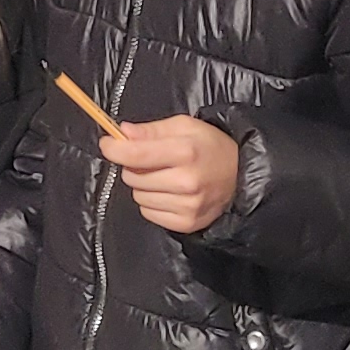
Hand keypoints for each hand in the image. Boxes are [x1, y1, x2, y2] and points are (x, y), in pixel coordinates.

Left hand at [99, 115, 243, 236]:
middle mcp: (186, 181)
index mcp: (185, 152)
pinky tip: (168, 193)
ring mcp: (187, 205)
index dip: (114, 149)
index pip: (134, 154)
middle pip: (132, 177)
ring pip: (138, 197)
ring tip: (163, 177)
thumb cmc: (210, 146)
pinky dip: (152, 203)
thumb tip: (122, 133)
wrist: (240, 175)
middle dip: (133, 167)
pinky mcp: (187, 223)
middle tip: (150, 161)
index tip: (108, 144)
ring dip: (143, 186)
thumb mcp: (184, 126)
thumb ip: (151, 130)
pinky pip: (148, 214)